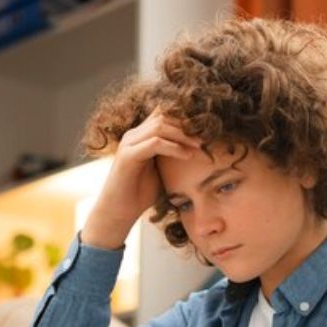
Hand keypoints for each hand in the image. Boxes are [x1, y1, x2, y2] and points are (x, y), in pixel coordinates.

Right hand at [82, 110, 201, 249]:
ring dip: (183, 134)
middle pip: (164, 115)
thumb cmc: (140, 193)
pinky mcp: (128, 156)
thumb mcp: (163, 170)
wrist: (119, 212)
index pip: (164, 114)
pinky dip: (174, 148)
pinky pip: (155, 143)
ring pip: (160, 126)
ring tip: (200, 145)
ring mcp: (129, 143)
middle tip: (207, 136)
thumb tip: (198, 151)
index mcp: (141, 136)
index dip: (184, 118)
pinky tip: (188, 156)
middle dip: (187, 124)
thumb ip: (174, 156)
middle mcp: (134, 135)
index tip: (205, 130)